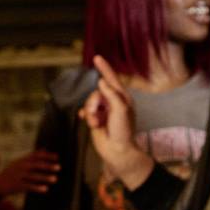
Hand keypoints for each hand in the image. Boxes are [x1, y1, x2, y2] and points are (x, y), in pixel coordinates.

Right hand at [0, 148, 61, 196]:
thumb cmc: (12, 172)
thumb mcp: (20, 162)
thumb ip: (32, 156)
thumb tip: (45, 148)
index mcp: (23, 160)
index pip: (36, 155)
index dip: (47, 156)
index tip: (57, 157)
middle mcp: (21, 166)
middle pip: (36, 165)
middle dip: (48, 166)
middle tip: (59, 167)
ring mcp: (19, 176)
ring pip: (34, 176)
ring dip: (45, 177)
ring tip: (55, 179)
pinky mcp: (17, 185)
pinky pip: (29, 186)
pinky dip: (37, 188)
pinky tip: (46, 189)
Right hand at [80, 54, 152, 188]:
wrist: (117, 151)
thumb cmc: (123, 131)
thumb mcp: (120, 109)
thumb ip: (111, 94)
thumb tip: (101, 81)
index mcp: (122, 98)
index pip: (112, 79)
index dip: (104, 68)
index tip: (97, 58)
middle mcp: (112, 102)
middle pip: (96, 92)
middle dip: (93, 103)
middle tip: (96, 115)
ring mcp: (103, 111)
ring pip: (89, 102)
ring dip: (90, 113)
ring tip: (96, 123)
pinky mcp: (96, 119)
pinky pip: (85, 111)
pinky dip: (86, 116)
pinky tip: (90, 122)